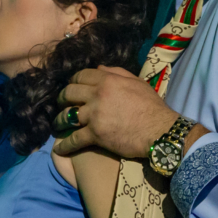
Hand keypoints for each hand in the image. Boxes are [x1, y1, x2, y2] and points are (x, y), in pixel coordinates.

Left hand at [54, 67, 179, 159]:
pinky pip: (73, 139)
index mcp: (107, 80)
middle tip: (61, 104)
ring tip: (57, 124)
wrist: (159, 131)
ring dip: (59, 120)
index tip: (72, 87)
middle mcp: (97, 95)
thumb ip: (117, 73)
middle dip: (62, 98)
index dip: (73, 81)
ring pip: (67, 115)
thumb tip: (99, 67)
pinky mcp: (94, 134)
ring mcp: (94, 115)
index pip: (81, 76)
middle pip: (69, 93)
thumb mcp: (137, 83)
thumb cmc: (151, 107)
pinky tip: (59, 149)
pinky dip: (64, 145)